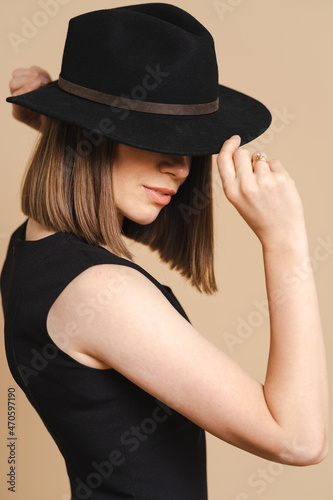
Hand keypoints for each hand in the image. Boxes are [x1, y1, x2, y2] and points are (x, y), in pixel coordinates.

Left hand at [9, 65, 51, 130]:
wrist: (60, 121)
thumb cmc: (54, 124)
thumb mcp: (50, 122)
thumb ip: (45, 110)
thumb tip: (44, 94)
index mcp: (20, 113)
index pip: (16, 98)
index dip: (26, 89)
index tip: (39, 85)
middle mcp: (18, 101)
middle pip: (13, 83)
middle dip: (30, 80)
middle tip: (45, 82)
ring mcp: (22, 89)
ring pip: (17, 74)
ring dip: (33, 74)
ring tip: (47, 81)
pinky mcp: (30, 81)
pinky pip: (29, 70)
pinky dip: (39, 71)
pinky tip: (47, 78)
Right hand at [217, 136, 306, 251]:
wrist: (280, 233)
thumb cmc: (259, 217)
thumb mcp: (238, 200)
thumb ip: (236, 178)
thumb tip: (240, 151)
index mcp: (231, 191)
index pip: (223, 159)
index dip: (228, 145)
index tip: (234, 139)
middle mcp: (246, 185)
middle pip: (242, 153)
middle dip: (247, 156)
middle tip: (253, 169)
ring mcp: (265, 181)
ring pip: (260, 157)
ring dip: (264, 166)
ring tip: (267, 186)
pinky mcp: (281, 178)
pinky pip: (275, 162)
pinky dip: (276, 171)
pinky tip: (277, 187)